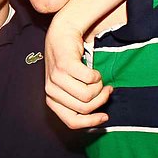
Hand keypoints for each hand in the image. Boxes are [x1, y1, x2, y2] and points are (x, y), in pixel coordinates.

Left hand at [44, 15, 110, 129]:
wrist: (62, 35)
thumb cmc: (69, 63)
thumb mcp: (69, 86)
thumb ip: (78, 101)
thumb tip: (99, 117)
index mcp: (52, 100)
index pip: (72, 121)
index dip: (91, 122)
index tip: (105, 116)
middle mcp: (51, 91)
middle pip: (84, 108)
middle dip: (101, 100)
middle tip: (106, 90)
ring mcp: (56, 78)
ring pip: (88, 95)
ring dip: (99, 87)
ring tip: (97, 79)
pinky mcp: (65, 66)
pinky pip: (89, 79)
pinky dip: (96, 75)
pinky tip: (93, 70)